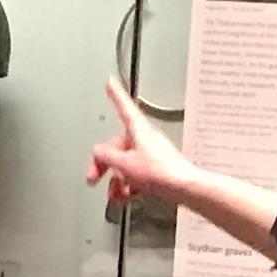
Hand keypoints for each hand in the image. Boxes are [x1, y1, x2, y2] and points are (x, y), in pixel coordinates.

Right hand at [89, 78, 193, 206]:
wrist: (183, 187)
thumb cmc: (161, 172)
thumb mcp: (125, 163)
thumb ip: (107, 156)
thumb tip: (97, 151)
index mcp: (138, 130)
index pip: (123, 107)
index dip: (115, 95)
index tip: (110, 82)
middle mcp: (144, 139)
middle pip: (117, 147)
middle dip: (104, 164)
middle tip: (93, 177)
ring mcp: (150, 154)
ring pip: (125, 163)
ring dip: (116, 179)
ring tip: (115, 193)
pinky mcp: (155, 169)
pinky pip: (135, 173)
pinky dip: (127, 184)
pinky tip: (125, 195)